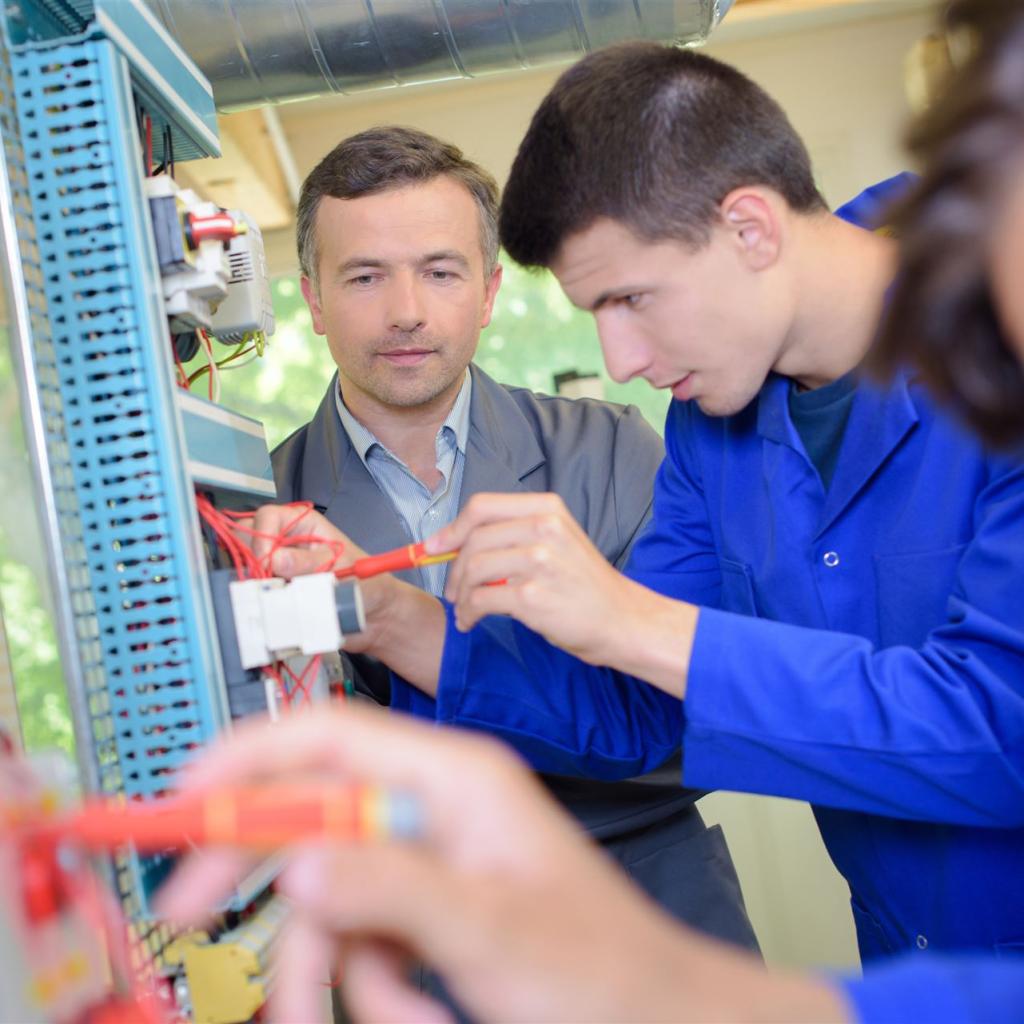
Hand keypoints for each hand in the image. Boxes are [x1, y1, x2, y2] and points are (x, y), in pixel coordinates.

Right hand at [156, 707, 846, 1023]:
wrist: (650, 1016)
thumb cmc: (599, 966)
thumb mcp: (489, 930)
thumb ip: (392, 890)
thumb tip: (298, 864)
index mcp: (454, 777)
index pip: (330, 735)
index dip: (251, 753)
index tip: (187, 794)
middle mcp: (436, 804)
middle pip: (313, 811)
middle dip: (261, 870)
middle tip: (191, 911)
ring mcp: (431, 855)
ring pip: (332, 893)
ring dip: (335, 967)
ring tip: (391, 1020)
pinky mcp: (429, 903)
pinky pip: (362, 936)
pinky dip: (370, 986)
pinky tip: (415, 1017)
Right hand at [236, 506, 443, 682]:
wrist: (372, 616)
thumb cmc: (366, 583)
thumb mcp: (340, 568)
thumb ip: (308, 564)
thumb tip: (275, 559)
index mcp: (303, 524)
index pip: (267, 516)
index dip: (261, 537)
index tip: (266, 563)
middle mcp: (285, 541)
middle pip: (248, 537)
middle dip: (251, 558)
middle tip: (266, 580)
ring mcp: (277, 566)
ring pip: (247, 564)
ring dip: (254, 580)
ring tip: (274, 596)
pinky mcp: (275, 590)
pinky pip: (254, 591)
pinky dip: (257, 599)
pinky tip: (272, 608)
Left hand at [429, 493, 635, 658]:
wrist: (623, 620)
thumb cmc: (585, 585)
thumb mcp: (558, 541)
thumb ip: (514, 534)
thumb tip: (451, 542)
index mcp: (547, 509)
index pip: (482, 506)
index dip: (452, 528)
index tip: (433, 546)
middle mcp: (544, 528)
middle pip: (473, 539)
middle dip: (453, 568)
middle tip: (453, 590)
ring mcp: (538, 561)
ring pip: (473, 570)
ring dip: (460, 594)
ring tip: (465, 609)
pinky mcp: (532, 596)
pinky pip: (479, 600)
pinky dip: (468, 613)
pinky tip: (471, 621)